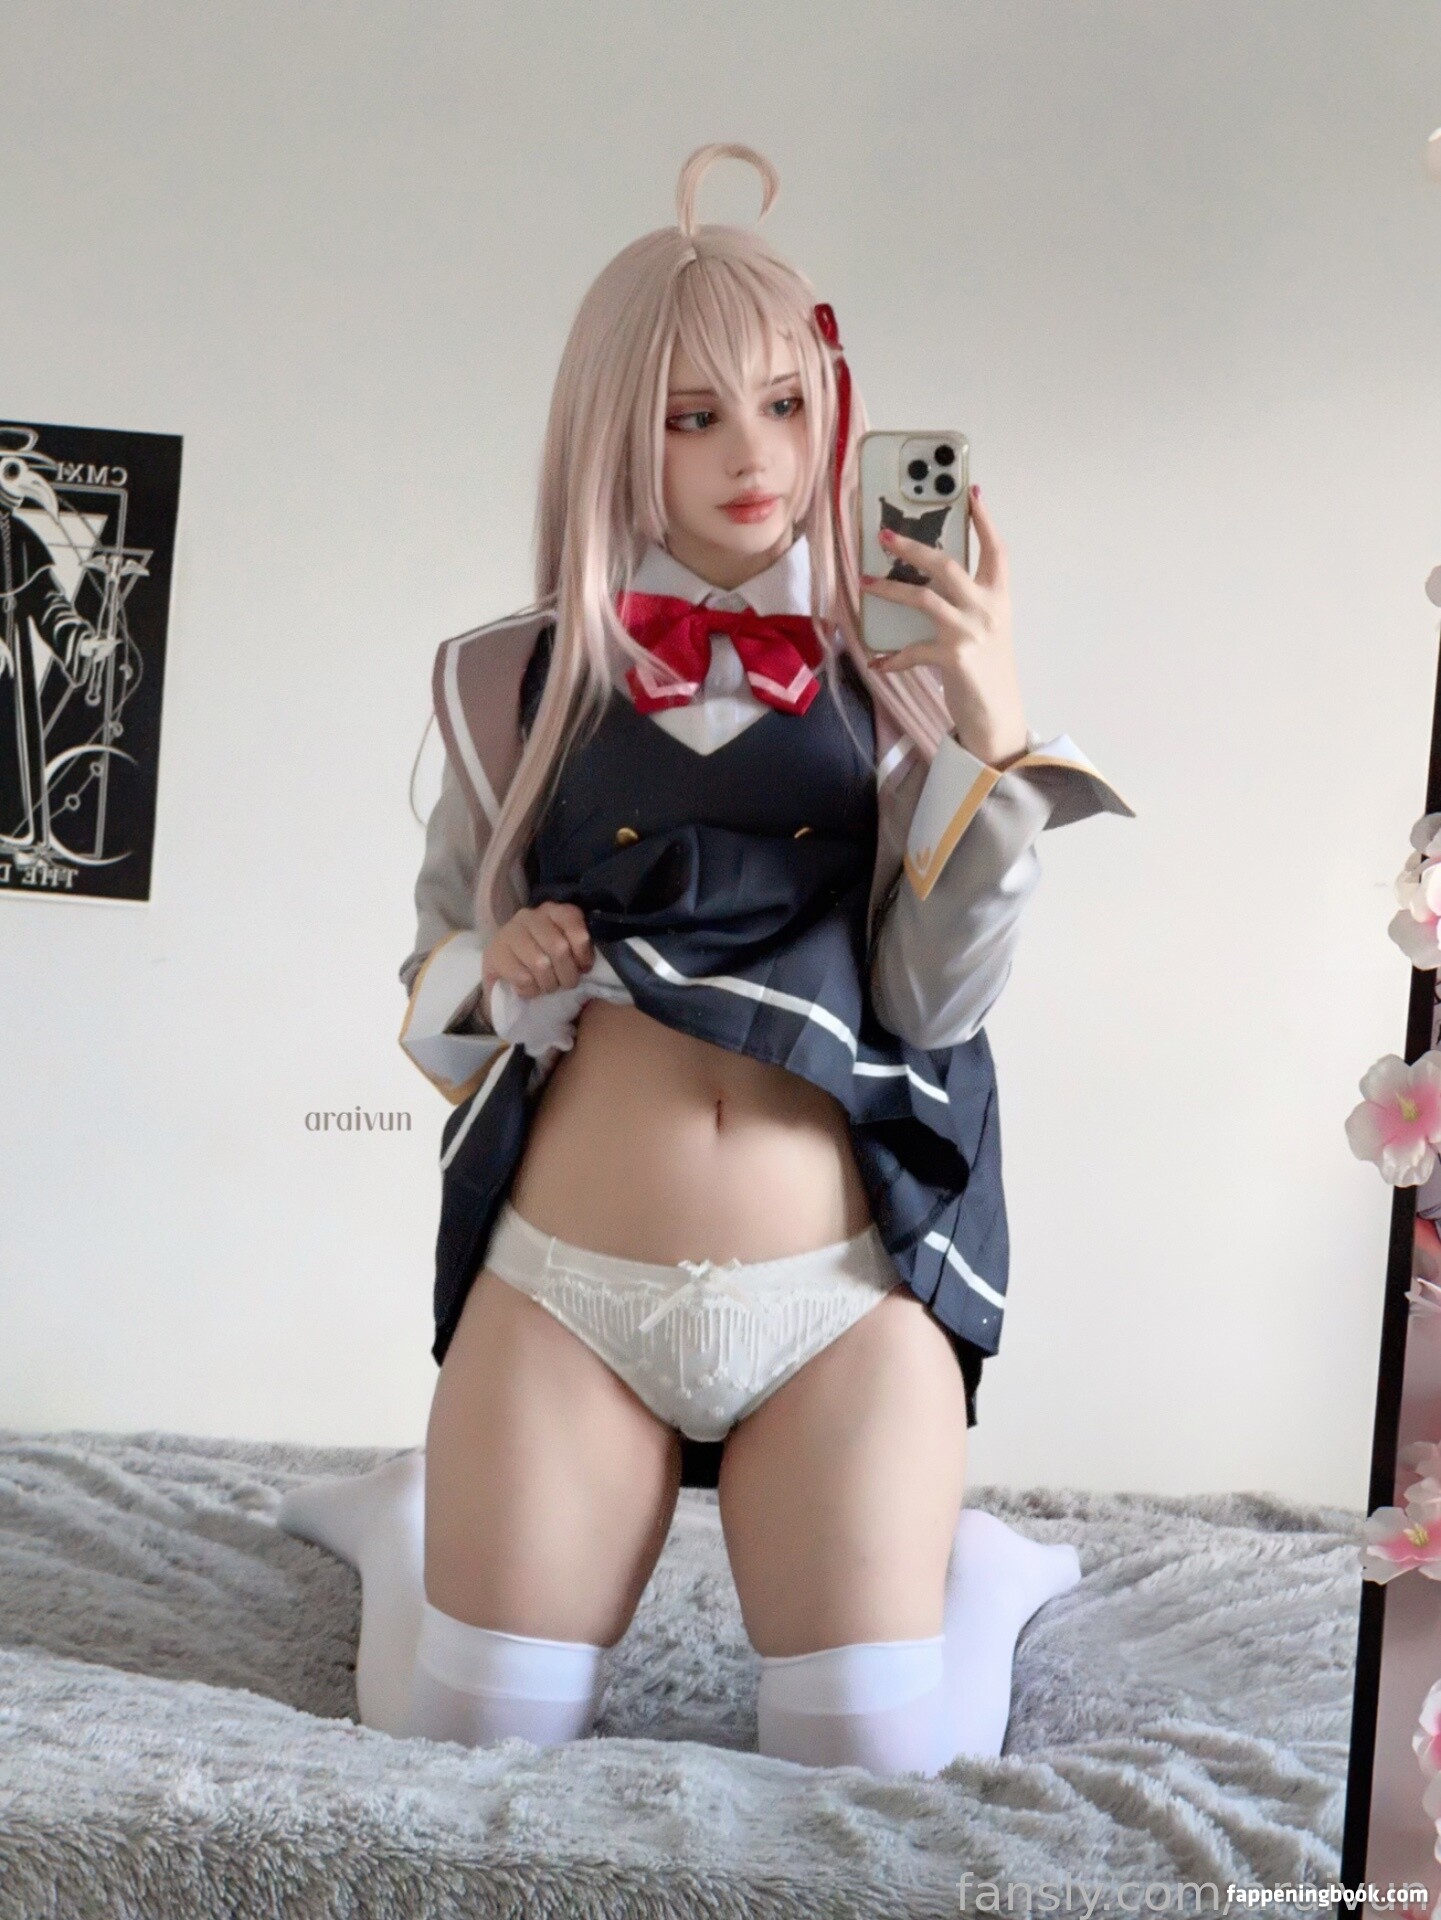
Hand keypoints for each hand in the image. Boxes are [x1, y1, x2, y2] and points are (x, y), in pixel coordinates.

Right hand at [482, 901, 593, 1022]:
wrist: (503, 974)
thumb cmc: (541, 960)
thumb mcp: (565, 950)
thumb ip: (577, 949)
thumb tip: (586, 965)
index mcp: (552, 911)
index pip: (573, 921)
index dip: (583, 950)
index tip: (584, 968)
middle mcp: (530, 916)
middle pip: (559, 948)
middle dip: (567, 974)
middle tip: (565, 984)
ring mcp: (510, 932)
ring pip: (540, 964)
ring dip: (549, 984)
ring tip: (547, 987)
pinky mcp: (494, 953)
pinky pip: (523, 978)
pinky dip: (531, 990)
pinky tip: (529, 989)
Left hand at [860, 484, 1027, 768]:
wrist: (997, 716)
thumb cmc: (987, 669)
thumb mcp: (987, 627)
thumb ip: (968, 602)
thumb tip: (930, 577)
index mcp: (999, 597)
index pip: (995, 550)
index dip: (984, 520)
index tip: (972, 492)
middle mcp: (987, 609)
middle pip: (947, 564)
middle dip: (913, 547)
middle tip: (884, 535)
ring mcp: (971, 631)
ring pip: (923, 598)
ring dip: (889, 590)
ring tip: (865, 583)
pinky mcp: (954, 657)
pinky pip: (912, 650)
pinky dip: (892, 657)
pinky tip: (876, 661)